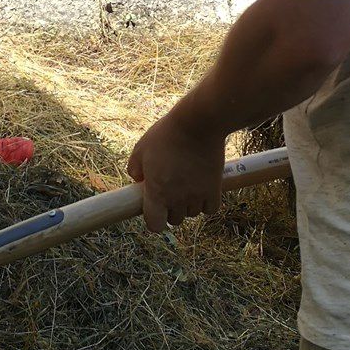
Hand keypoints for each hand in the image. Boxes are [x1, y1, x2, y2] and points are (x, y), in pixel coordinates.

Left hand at [126, 109, 225, 232]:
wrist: (197, 123)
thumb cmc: (166, 135)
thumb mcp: (140, 148)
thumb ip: (134, 169)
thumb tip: (138, 180)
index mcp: (157, 193)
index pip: (155, 225)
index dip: (154, 219)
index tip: (154, 207)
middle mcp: (177, 199)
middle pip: (174, 220)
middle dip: (170, 209)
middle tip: (169, 190)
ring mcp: (197, 196)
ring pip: (192, 213)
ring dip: (188, 204)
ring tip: (186, 184)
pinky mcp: (215, 189)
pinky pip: (210, 209)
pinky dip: (206, 203)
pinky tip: (201, 189)